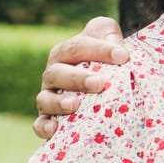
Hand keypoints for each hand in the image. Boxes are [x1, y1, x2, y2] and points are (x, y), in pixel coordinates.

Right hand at [33, 16, 127, 139]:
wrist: (100, 78)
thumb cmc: (103, 55)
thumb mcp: (106, 35)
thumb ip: (108, 33)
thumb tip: (116, 47)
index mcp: (65, 53)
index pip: (77, 47)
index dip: (99, 50)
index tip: (123, 56)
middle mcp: (54, 74)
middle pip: (57, 73)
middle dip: (78, 78)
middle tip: (100, 83)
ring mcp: (49, 96)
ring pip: (45, 99)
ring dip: (58, 102)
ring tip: (75, 104)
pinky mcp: (48, 118)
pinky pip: (39, 124)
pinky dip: (44, 127)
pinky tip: (55, 129)